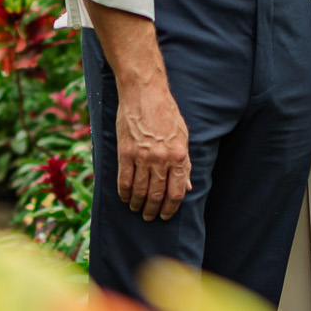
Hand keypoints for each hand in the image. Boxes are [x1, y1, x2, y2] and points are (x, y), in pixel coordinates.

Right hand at [116, 81, 190, 220]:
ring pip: (139, 191)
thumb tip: (187, 187)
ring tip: (137, 209)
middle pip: (156, 195)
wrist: (144, 93)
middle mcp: (161, 159)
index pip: (176, 192)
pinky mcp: (125, 152)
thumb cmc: (166, 113)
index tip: (165, 215)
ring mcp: (142, 156)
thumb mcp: (183, 136)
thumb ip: (185, 163)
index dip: (170, 208)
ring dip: (137, 204)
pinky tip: (125, 198)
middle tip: (149, 217)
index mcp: (178, 156)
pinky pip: (124, 180)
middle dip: (152, 210)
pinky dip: (124, 193)